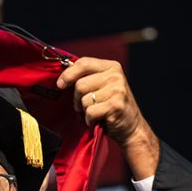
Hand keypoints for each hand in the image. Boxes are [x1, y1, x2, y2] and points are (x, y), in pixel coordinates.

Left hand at [57, 57, 159, 178]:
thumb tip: (62, 76)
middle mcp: (115, 75)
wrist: (131, 127)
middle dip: (77, 98)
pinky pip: (90, 111)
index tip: (60, 84)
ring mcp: (117, 90)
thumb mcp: (102, 85)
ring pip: (84, 99)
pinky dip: (89, 119)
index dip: (68, 74)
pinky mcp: (116, 105)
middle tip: (85, 105)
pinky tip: (98, 119)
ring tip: (95, 111)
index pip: (83, 63)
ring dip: (85, 110)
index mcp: (111, 66)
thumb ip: (87, 77)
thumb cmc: (111, 106)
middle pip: (80, 84)